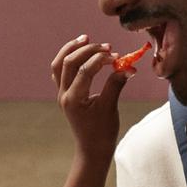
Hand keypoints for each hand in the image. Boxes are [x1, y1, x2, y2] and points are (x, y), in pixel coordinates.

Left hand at [52, 35, 128, 158]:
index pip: (85, 70)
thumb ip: (115, 85)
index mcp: (74, 99)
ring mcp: (61, 94)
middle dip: (87, 51)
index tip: (117, 57)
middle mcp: (63, 94)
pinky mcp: (65, 94)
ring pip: (59, 65)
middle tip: (106, 47)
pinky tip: (79, 52)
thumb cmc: (102, 132)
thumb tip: (127, 67)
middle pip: (68, 63)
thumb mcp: (110, 108)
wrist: (92, 149)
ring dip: (72, 50)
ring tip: (86, 38)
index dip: (101, 59)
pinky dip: (68, 59)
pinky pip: (60, 72)